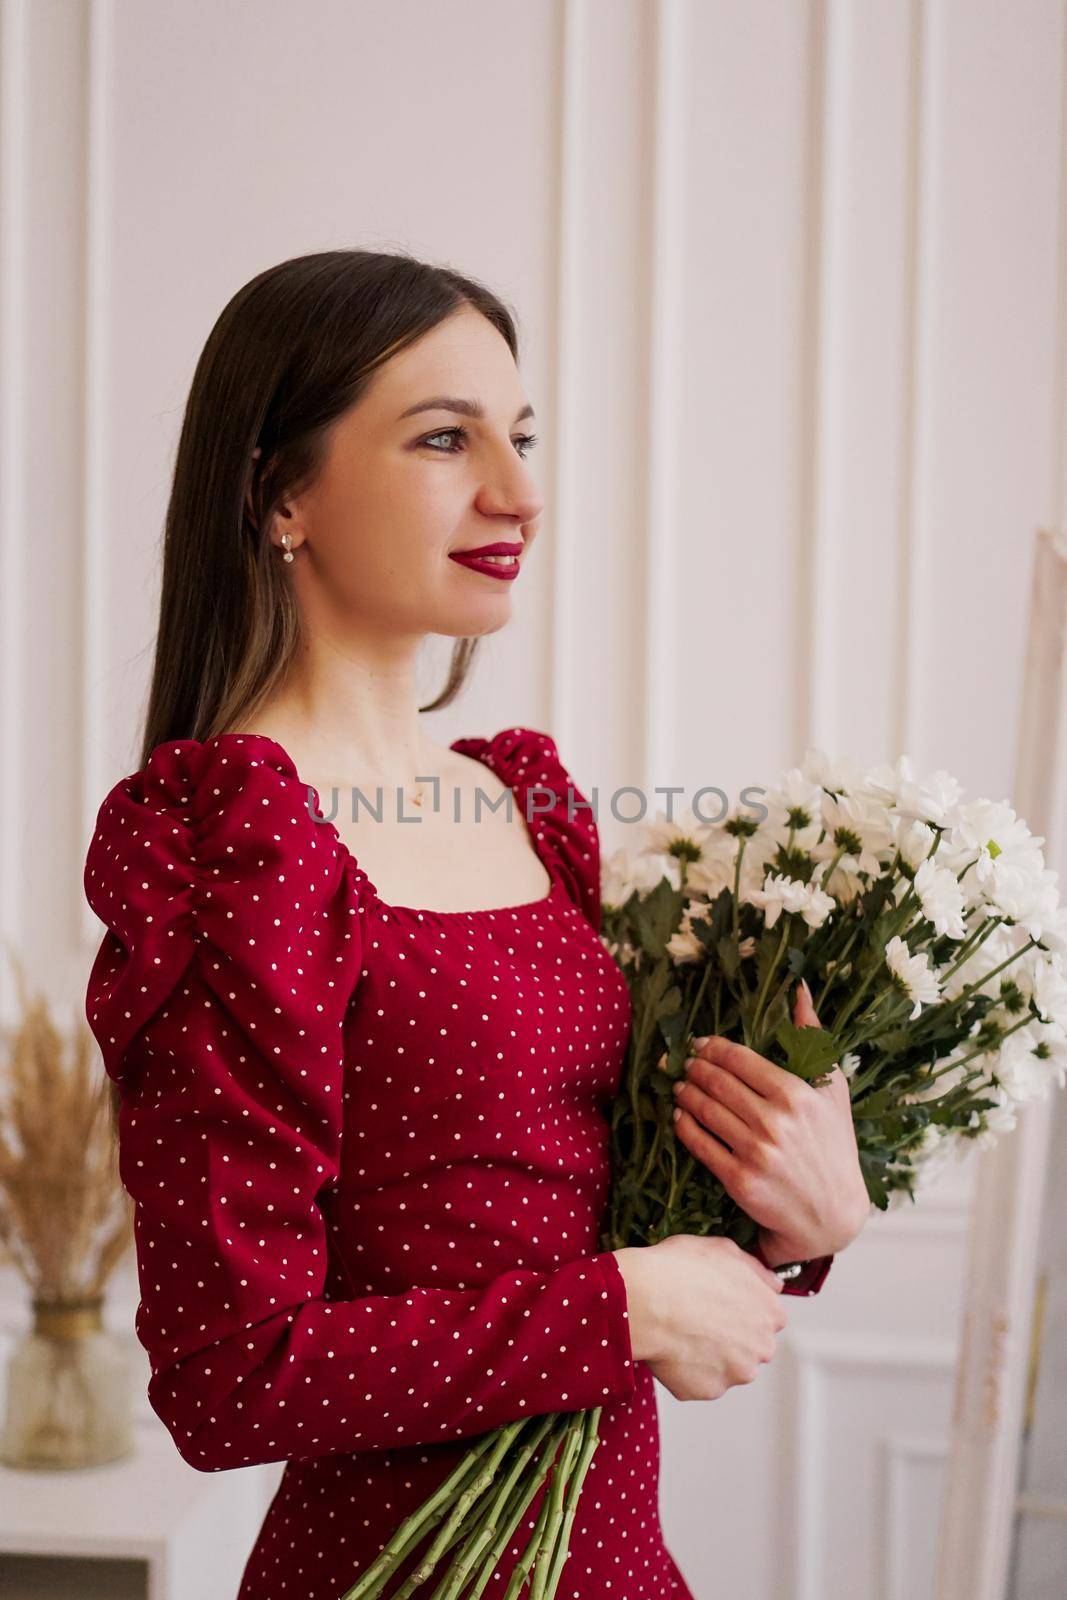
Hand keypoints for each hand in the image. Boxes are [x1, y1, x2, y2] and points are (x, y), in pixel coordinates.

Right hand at [613, 1236, 787, 1399]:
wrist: (644, 1300)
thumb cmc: (680, 1271)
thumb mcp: (724, 1249)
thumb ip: (757, 1270)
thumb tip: (772, 1283)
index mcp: (770, 1312)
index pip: (768, 1317)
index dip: (743, 1308)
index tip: (723, 1303)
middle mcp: (761, 1347)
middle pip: (751, 1345)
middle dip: (732, 1335)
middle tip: (700, 1317)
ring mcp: (735, 1373)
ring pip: (728, 1366)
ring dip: (712, 1355)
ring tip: (683, 1332)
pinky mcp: (708, 1390)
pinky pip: (701, 1382)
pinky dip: (689, 1370)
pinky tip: (673, 1348)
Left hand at [672, 980, 869, 1261]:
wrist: (832, 1215)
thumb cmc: (833, 1147)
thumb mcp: (834, 1091)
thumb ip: (814, 1038)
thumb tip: (801, 990)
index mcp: (797, 1094)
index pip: (739, 1060)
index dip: (713, 1048)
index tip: (701, 1044)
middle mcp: (775, 1121)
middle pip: (717, 1083)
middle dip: (695, 1068)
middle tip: (686, 1063)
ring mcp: (756, 1152)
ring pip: (705, 1110)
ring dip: (686, 1093)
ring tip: (680, 1085)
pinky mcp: (740, 1180)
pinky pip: (700, 1145)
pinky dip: (684, 1126)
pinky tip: (680, 1116)